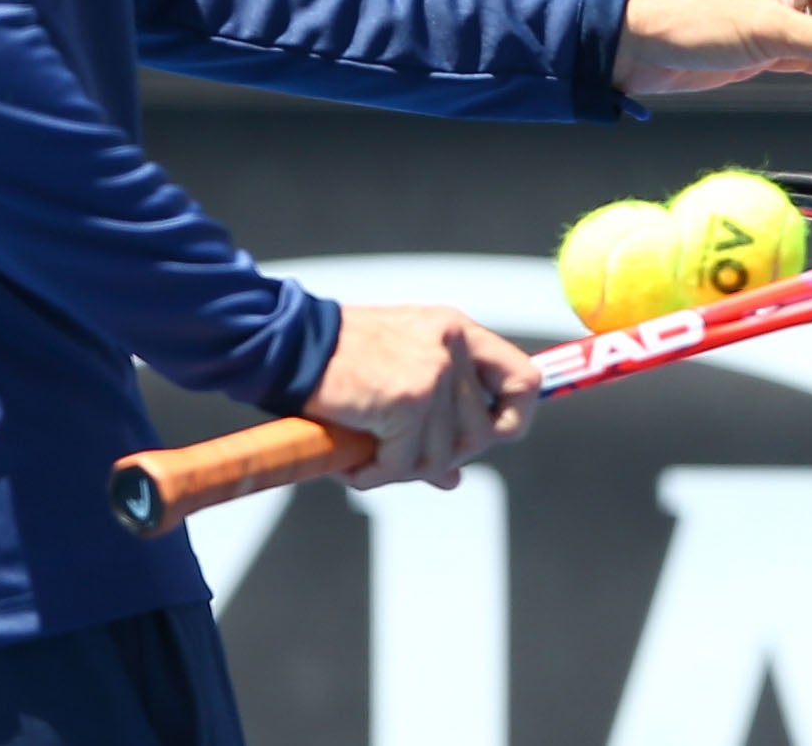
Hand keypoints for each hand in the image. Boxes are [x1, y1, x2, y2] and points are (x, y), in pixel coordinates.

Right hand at [303, 304, 539, 489]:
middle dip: (440, 457)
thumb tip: (453, 479)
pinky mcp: (408, 400)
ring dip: (400, 471)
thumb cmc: (337, 359)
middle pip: (481, 434)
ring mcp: (434, 372)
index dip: (516, 418)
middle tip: (395, 457)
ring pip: (442, 457)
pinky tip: (351, 465)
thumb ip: (434, 419)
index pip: (524, 379)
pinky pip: (405, 463)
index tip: (492, 438)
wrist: (287, 343)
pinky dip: (375, 475)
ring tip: (364, 459)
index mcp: (458, 331)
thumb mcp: (397, 376)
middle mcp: (453, 346)